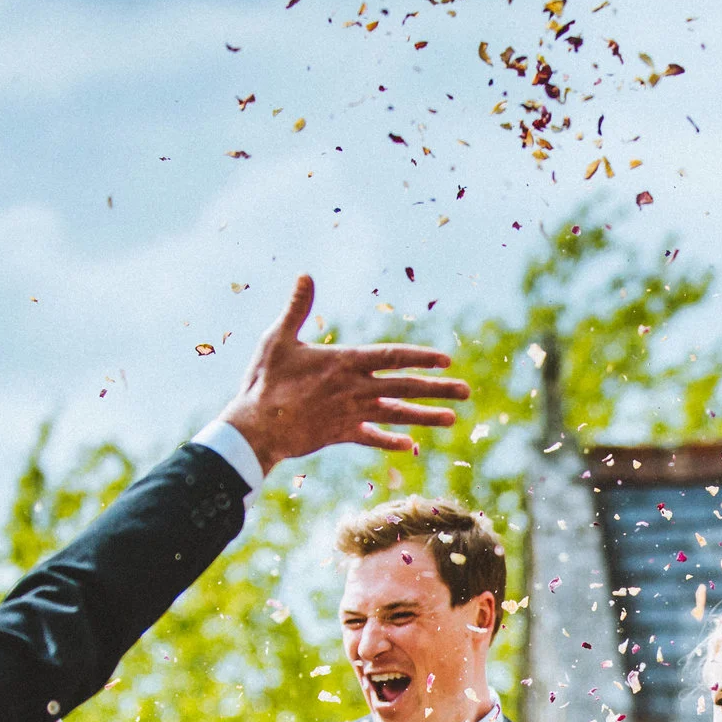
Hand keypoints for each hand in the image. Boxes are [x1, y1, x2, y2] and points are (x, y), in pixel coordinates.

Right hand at [217, 276, 469, 468]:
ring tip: (452, 418)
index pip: (392, 357)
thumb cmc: (265, 381)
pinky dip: (390, 441)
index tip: (446, 360)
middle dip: (437, 388)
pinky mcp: (340, 435)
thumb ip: (297, 308)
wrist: (256, 428)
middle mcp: (354, 389)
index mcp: (344, 362)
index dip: (420, 357)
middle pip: (404, 387)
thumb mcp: (278, 338)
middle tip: (466, 391)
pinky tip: (409, 446)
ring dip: (425, 416)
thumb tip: (304, 275)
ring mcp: (350, 414)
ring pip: (396, 414)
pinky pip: (371, 438)